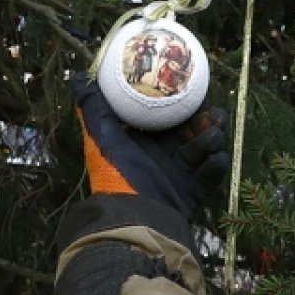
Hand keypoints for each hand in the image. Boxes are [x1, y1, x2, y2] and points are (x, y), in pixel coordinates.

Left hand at [72, 73, 228, 219]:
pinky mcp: (195, 191)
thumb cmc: (117, 175)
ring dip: (212, 139)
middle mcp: (165, 154)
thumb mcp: (102, 136)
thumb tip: (78, 76)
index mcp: (146, 139)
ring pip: (206, 147)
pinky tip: (215, 159)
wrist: (135, 218)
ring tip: (213, 136)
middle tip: (214, 112)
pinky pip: (213, 171)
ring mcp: (182, 172)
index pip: (168, 113)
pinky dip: (216, 164)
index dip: (182, 99)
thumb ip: (92, 107)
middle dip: (207, 118)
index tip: (193, 85)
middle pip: (194, 128)